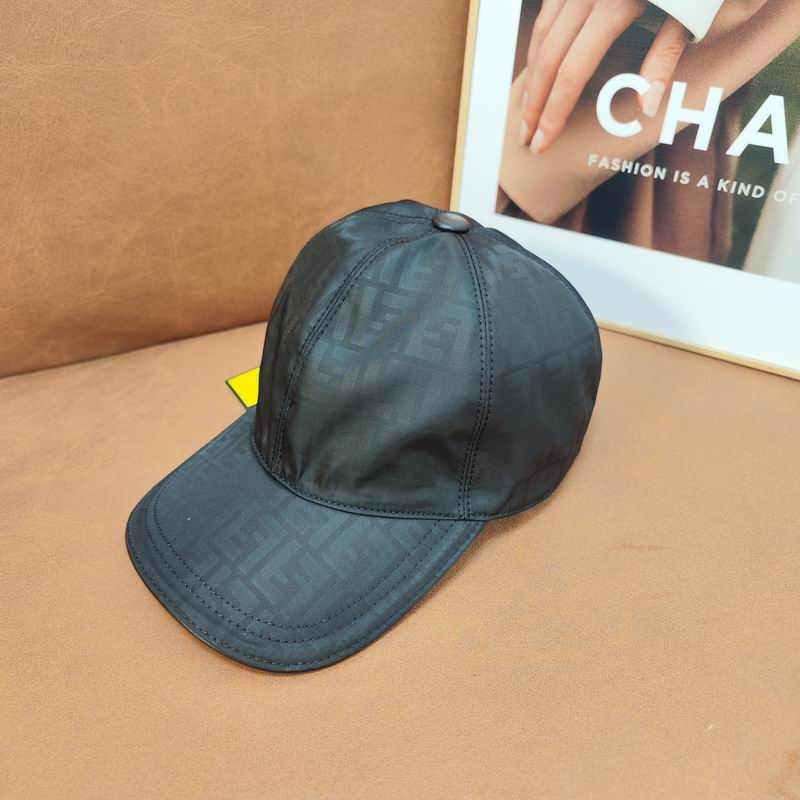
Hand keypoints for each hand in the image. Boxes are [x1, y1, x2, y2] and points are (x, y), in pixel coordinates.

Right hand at [519, 0, 691, 153]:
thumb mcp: (694, 11)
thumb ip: (666, 56)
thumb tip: (647, 106)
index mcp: (615, 6)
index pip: (572, 73)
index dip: (554, 112)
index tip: (543, 142)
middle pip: (548, 58)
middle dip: (534, 103)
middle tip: (526, 137)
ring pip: (541, 35)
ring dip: (531, 77)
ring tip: (527, 110)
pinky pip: (548, 14)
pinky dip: (539, 46)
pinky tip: (538, 70)